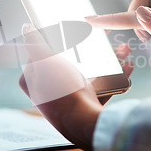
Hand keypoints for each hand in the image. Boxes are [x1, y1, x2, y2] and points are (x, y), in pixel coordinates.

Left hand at [18, 24, 132, 150]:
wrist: (85, 123)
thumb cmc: (61, 91)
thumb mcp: (44, 59)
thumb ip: (34, 42)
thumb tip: (26, 27)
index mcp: (33, 82)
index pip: (38, 55)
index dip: (53, 41)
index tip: (67, 33)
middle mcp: (47, 93)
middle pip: (66, 63)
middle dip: (87, 49)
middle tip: (100, 40)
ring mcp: (67, 102)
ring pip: (87, 74)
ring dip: (105, 61)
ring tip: (120, 51)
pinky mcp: (85, 108)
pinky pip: (100, 88)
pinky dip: (112, 78)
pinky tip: (125, 68)